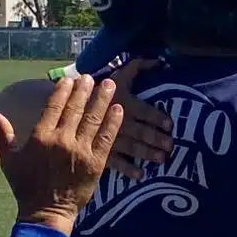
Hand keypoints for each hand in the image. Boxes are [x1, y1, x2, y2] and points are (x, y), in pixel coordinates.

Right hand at [0, 74, 125, 235]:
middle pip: (75, 109)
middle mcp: (61, 140)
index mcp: (40, 137)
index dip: (63, 91)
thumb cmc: (26, 186)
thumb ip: (3, 135)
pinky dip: (113, 122)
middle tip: (91, 77)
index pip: (53, 107)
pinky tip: (118, 109)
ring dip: (102, 99)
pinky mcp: (96, 163)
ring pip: (93, 119)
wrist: (46, 212)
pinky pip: (107, 138)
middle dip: (84, 90)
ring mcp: (80, 151)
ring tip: (109, 85)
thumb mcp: (9, 160)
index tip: (69, 80)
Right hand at [97, 59, 173, 178]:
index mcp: (123, 103)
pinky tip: (140, 174)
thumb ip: (138, 67)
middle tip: (170, 146)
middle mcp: (118, 122)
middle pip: (142, 132)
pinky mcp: (99, 151)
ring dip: (148, 153)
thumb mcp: (118, 76)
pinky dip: (128, 169)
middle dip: (157, 139)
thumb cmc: (96, 90)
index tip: (169, 125)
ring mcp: (108, 138)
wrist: (66, 107)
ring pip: (132, 148)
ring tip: (162, 159)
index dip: (158, 119)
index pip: (145, 112)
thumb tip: (160, 61)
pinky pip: (115, 163)